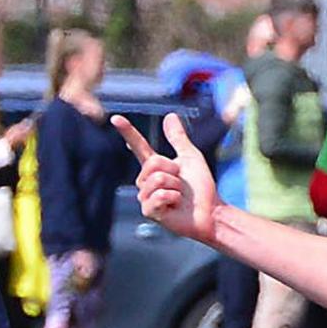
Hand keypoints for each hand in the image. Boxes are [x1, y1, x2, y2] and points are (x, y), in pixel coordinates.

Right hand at [117, 113, 215, 244]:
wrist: (211, 212)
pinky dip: (173, 198)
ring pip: (157, 179)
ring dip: (175, 186)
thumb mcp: (190, 158)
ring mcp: (145, 198)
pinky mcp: (149, 212)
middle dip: (173, 170)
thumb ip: (178, 138)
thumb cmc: (201, 189)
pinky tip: (176, 206)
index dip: (128, 132)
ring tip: (180, 196)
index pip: (139, 147)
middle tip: (182, 183)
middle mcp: (146, 182)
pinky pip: (158, 195)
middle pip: (153, 163)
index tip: (115, 118)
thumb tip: (170, 115)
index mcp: (155, 168)